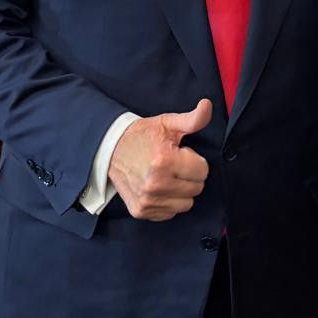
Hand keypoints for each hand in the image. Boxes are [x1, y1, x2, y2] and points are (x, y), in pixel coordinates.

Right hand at [108, 99, 212, 219]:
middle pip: (197, 188)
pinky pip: (170, 213)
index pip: (203, 171)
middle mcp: (155, 184)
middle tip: (174, 165)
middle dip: (190, 176)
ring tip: (167, 176)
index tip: (181, 154)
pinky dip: (168, 202)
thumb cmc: (143, 135)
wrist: (110, 149)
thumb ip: (193, 119)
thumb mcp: (168, 123)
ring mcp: (147, 200)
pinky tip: (159, 188)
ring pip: (186, 204)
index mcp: (164, 161)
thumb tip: (207, 105)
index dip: (195, 160)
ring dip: (181, 191)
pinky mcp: (141, 211)